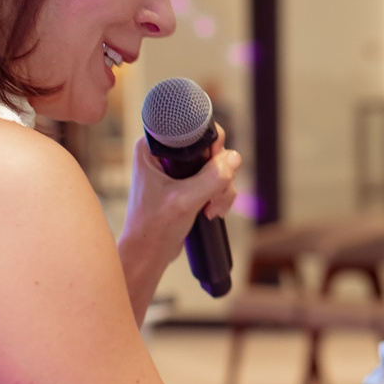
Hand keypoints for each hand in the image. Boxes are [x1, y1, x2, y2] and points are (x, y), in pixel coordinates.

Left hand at [123, 125, 238, 250]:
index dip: (211, 145)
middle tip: (212, 195)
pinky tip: (211, 211)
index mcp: (153, 148)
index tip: (214, 166)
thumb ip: (210, 179)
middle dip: (219, 174)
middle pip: (209, 149)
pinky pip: (214, 180)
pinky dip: (219, 195)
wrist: (149, 254)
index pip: (192, 130)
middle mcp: (165, 154)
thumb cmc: (153, 228)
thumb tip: (234, 158)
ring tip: (211, 209)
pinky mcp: (186, 184)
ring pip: (216, 166)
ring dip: (221, 189)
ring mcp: (177, 170)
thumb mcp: (184, 201)